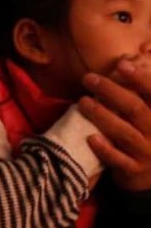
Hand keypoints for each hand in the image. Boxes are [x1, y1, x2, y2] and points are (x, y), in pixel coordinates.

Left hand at [78, 62, 150, 191]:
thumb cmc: (146, 133)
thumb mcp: (149, 111)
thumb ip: (140, 90)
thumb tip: (126, 58)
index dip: (140, 78)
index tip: (121, 64)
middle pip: (135, 109)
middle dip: (111, 92)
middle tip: (88, 78)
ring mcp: (147, 152)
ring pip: (124, 133)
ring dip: (102, 116)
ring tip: (82, 102)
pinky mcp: (134, 169)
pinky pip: (119, 160)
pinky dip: (105, 149)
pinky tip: (91, 138)